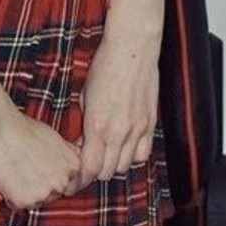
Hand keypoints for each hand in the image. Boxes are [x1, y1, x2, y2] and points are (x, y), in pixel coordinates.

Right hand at [0, 105, 81, 209]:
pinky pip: (18, 205)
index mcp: (73, 166)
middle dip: (39, 186)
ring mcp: (45, 193)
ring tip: (14, 170)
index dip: (50, 176)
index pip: (67, 183)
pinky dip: (11, 196)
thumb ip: (65, 155)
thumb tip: (67, 165)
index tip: (39, 168)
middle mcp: (63, 181)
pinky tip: (7, 177)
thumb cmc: (22, 128)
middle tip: (24, 168)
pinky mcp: (25, 201)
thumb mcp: (55, 138)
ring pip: (36, 202)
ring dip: (26, 192)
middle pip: (52, 195)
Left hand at [77, 29, 159, 185]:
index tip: (75, 174)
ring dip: (112, 164)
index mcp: (97, 125)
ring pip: (124, 166)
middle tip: (87, 161)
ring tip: (105, 152)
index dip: (80, 177)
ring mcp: (137, 130)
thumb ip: (86, 122)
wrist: (132, 49)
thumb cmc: (105, 66)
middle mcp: (119, 132)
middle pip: (106, 172)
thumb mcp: (85, 95)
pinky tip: (125, 145)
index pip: (89, 169)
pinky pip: (143, 154)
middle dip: (94, 171)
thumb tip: (83, 141)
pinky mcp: (150, 124)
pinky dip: (132, 156)